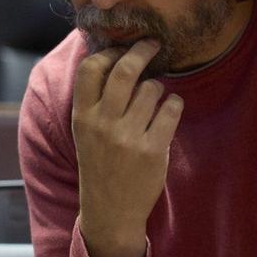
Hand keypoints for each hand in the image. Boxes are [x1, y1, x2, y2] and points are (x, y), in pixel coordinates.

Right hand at [70, 38, 178, 256]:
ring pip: (152, 88)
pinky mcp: (153, 150)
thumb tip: (115, 58)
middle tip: (153, 45)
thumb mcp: (85, 133)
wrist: (110, 212)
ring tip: (154, 101)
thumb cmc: (100, 165)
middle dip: (142, 50)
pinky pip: (172, 108)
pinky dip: (174, 105)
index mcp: (83, 117)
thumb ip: (95, 100)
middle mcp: (103, 124)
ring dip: (158, 88)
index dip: (110, 52)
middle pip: (125, 70)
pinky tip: (168, 112)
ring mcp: (128, 137)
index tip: (122, 49)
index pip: (91, 69)